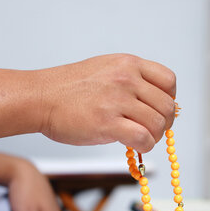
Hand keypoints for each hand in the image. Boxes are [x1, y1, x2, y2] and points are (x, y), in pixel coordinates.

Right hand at [0, 54, 176, 153]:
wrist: (40, 98)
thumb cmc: (69, 89)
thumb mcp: (105, 70)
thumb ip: (130, 81)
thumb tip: (153, 103)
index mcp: (128, 64)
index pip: (169, 81)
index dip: (169, 99)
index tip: (158, 110)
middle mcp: (126, 78)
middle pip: (167, 106)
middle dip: (164, 123)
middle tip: (151, 131)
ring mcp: (118, 100)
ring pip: (158, 124)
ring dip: (154, 137)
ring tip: (139, 139)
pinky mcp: (108, 123)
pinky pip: (144, 138)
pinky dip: (144, 146)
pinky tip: (133, 146)